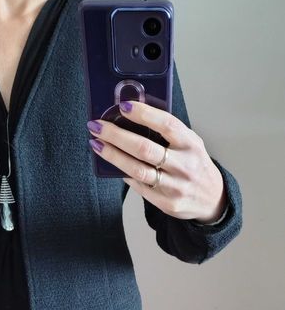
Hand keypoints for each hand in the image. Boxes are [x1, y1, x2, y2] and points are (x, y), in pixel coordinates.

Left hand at [86, 100, 227, 223]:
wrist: (212, 199)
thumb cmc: (195, 165)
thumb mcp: (191, 144)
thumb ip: (169, 133)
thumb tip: (132, 119)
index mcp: (191, 144)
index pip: (166, 124)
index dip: (144, 114)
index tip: (123, 106)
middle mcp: (184, 165)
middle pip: (144, 149)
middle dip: (116, 136)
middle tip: (97, 126)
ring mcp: (175, 186)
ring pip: (137, 170)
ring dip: (113, 156)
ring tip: (96, 144)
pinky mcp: (166, 203)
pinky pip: (139, 186)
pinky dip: (123, 173)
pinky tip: (112, 165)